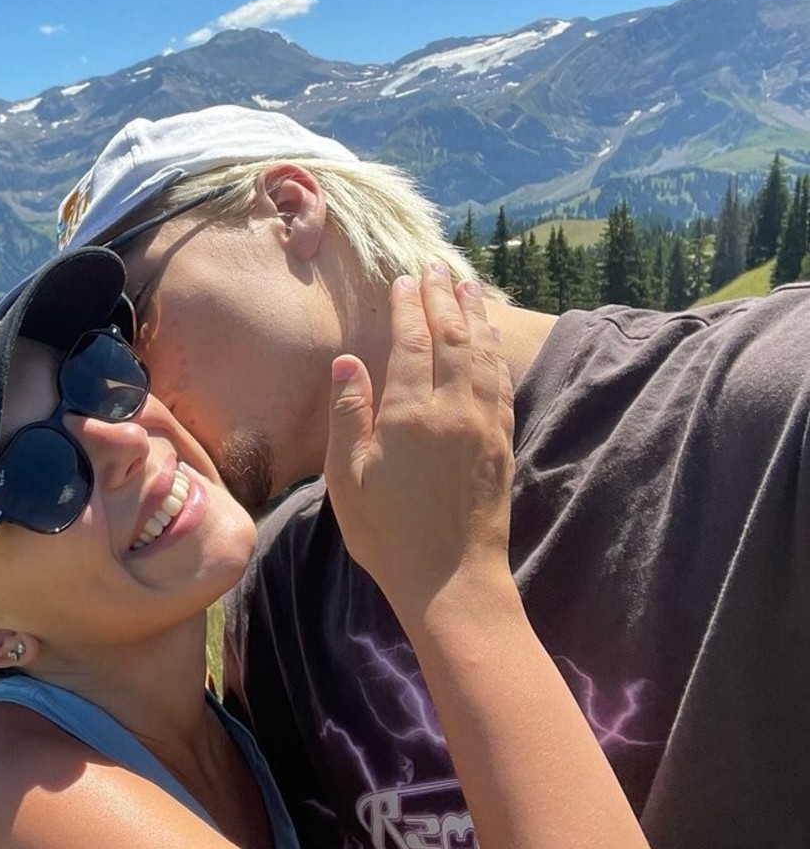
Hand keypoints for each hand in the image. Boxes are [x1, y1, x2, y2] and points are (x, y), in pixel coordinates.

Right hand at [323, 267, 515, 615]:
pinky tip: (489, 340)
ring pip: (483, 353)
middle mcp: (453, 410)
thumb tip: (347, 361)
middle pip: (453, 336)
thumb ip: (348, 416)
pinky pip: (501, 382)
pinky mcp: (501, 443)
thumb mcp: (347, 480)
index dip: (407, 307)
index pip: (412, 343)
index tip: (401, 281)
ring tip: (467, 286)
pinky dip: (494, 351)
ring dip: (474, 314)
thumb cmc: (388, 535)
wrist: (451, 581)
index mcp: (410, 415)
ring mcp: (484, 425)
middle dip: (443, 297)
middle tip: (434, 268)